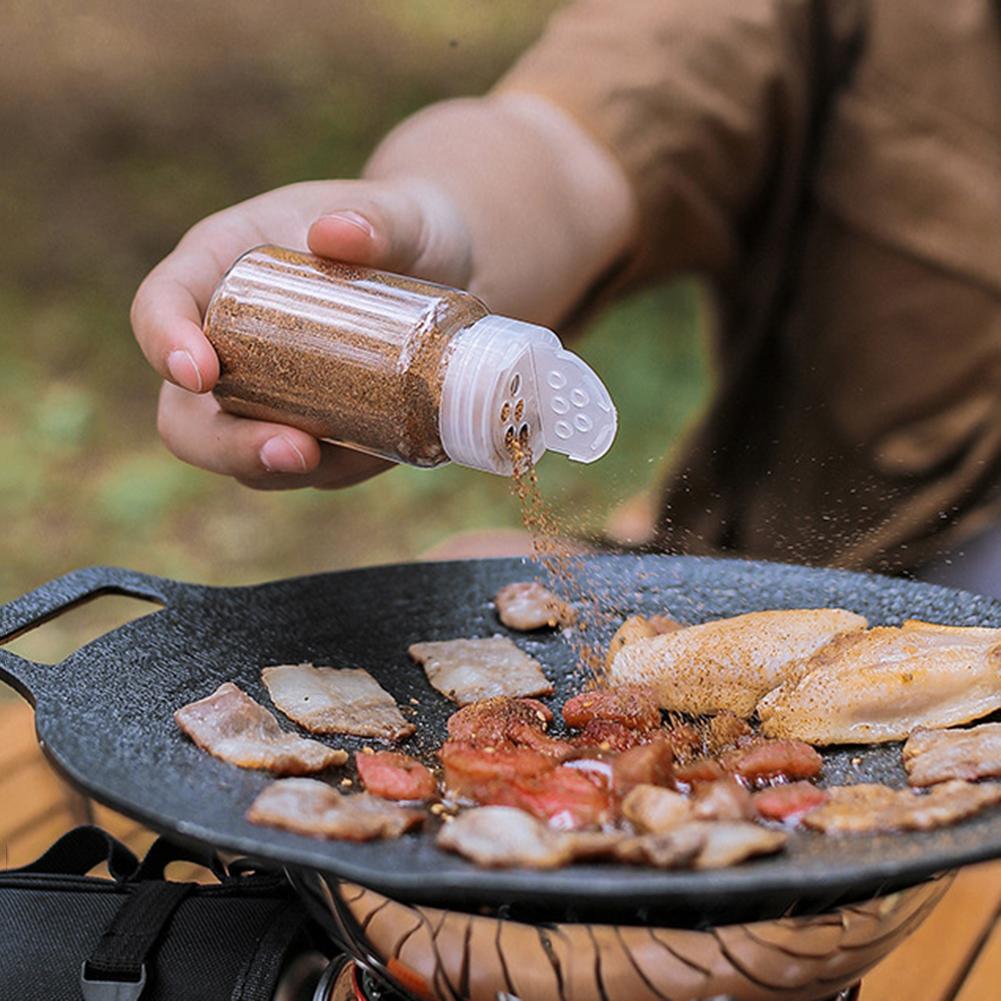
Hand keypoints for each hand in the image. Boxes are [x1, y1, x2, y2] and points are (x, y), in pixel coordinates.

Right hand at [131, 178, 471, 488]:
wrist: (445, 269)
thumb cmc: (405, 227)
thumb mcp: (400, 213)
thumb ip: (378, 218)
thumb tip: (336, 234)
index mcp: (219, 266)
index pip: (160, 304)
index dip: (163, 340)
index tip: (199, 371)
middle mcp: (229, 341)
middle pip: (185, 415)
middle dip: (227, 445)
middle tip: (295, 449)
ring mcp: (266, 395)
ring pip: (242, 455)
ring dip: (283, 470)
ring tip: (345, 455)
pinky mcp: (313, 431)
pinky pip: (309, 470)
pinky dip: (337, 472)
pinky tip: (378, 455)